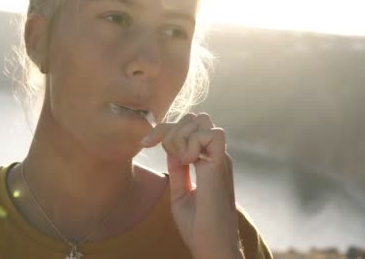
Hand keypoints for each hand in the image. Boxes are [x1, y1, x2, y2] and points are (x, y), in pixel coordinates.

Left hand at [141, 113, 242, 258]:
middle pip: (194, 119)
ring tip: (176, 158)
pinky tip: (186, 160)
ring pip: (202, 121)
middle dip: (171, 128)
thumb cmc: (198, 226)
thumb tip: (170, 151)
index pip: (187, 129)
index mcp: (208, 162)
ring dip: (181, 134)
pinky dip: (193, 141)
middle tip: (159, 149)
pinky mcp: (220, 166)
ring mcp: (220, 160)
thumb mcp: (180, 192)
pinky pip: (213, 134)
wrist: (210, 246)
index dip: (163, 130)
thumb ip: (178, 170)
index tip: (144, 143)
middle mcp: (216, 157)